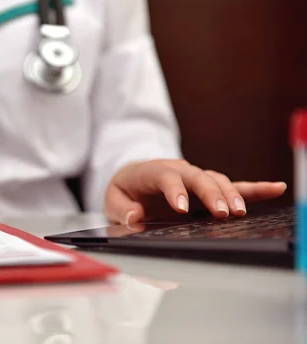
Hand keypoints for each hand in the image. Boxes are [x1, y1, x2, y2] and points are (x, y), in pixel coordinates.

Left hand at [104, 159, 286, 223]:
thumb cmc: (125, 190)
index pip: (165, 177)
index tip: (182, 208)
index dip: (175, 191)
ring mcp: (195, 177)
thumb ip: (121, 208)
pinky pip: (233, 185)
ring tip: (239, 213)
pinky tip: (275, 188)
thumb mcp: (113, 199)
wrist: (135, 178)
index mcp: (152, 171)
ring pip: (217, 181)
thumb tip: (134, 217)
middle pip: (198, 178)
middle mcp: (178, 170)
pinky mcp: (208, 187)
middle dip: (211, 194)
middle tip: (220, 213)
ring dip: (230, 195)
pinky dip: (254, 188)